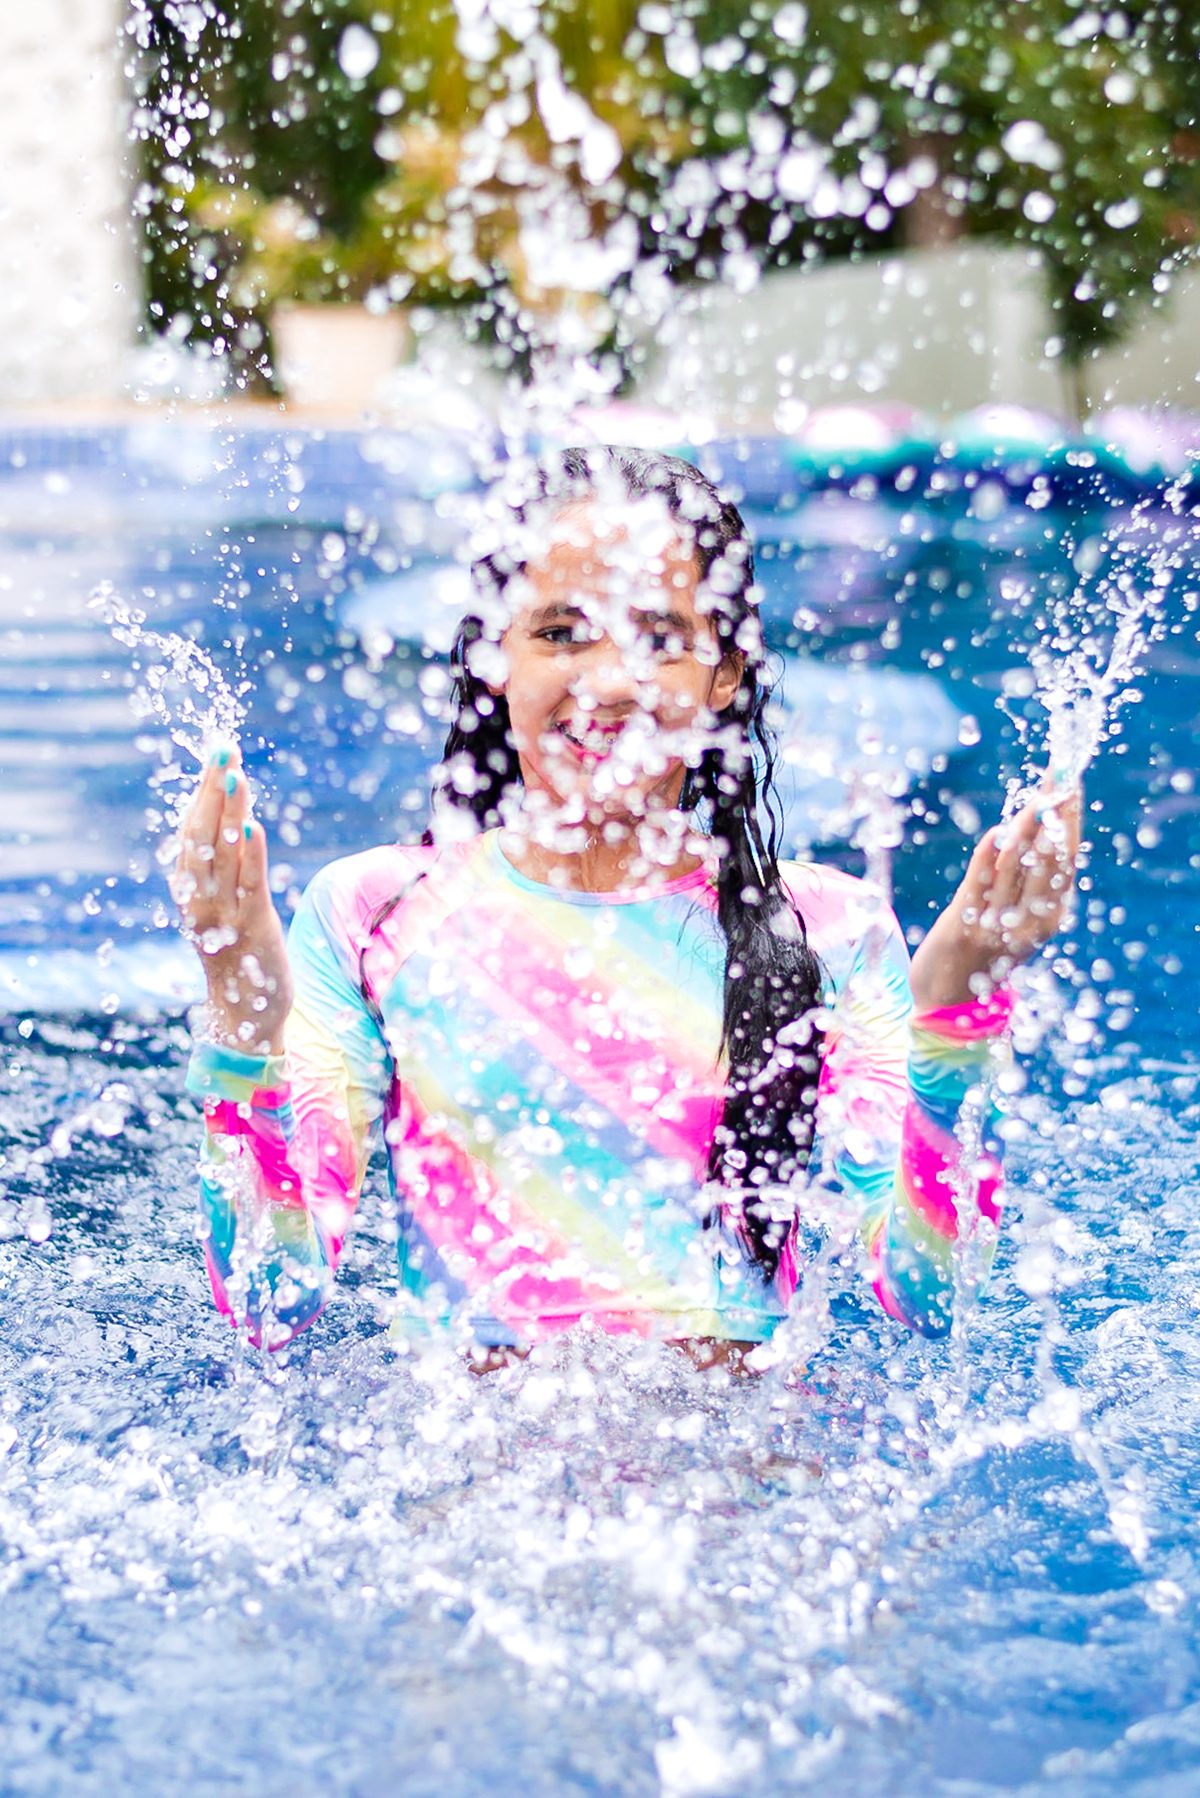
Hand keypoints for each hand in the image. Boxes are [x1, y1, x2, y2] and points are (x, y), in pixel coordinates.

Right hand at [170, 746, 292, 1054]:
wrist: (244, 1014)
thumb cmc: (237, 953)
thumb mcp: (225, 904)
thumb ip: (226, 865)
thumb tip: (235, 816)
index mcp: (189, 889)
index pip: (192, 830)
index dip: (202, 792)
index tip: (214, 754)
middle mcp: (198, 898)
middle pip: (201, 835)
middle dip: (211, 790)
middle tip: (221, 749)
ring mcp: (223, 913)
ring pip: (222, 855)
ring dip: (229, 813)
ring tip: (235, 775)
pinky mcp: (252, 928)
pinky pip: (249, 887)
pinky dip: (251, 856)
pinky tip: (255, 826)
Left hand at [910, 785, 1080, 1011]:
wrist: (948, 995)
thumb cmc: (984, 944)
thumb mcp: (1016, 912)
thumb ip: (1029, 875)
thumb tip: (1038, 820)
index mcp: (1051, 916)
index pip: (1068, 858)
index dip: (1071, 819)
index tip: (1072, 782)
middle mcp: (1032, 922)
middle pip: (1049, 857)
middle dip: (1055, 814)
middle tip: (1058, 776)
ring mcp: (999, 924)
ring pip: (1017, 866)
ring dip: (1026, 827)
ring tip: (1034, 796)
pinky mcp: (965, 925)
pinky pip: (980, 882)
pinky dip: (989, 855)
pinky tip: (998, 831)